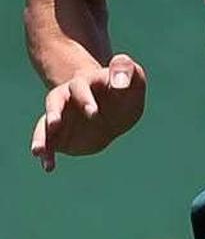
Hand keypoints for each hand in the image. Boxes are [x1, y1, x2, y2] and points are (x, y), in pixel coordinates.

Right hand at [29, 54, 146, 172]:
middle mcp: (66, 98)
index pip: (80, 88)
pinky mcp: (59, 135)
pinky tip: (49, 166)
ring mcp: (60, 117)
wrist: (114, 109)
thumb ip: (126, 71)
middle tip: (55, 124)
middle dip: (54, 113)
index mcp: (84, 83)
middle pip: (54, 102)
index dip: (85, 99)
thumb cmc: (123, 89)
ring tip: (38, 151)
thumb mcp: (132, 76)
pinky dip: (47, 154)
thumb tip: (120, 82)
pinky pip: (48, 144)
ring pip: (45, 125)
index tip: (94, 112)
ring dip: (41, 137)